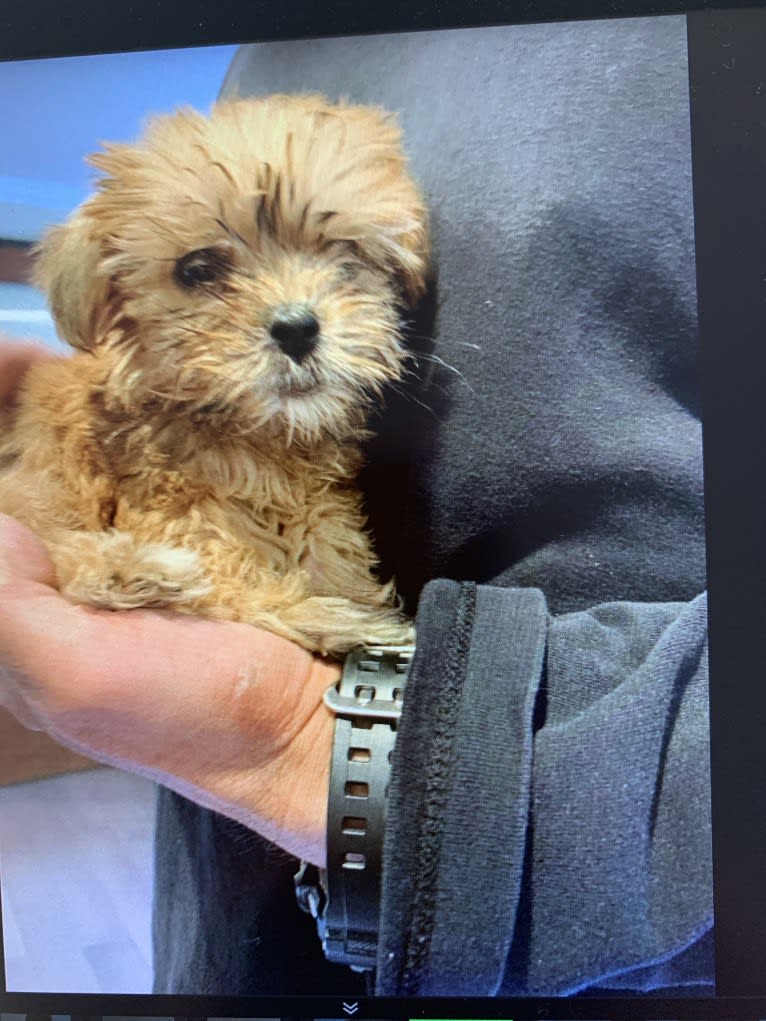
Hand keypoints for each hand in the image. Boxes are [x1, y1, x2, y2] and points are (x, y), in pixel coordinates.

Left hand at [0, 342, 338, 865]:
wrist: (301, 724)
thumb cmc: (187, 714)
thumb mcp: (78, 678)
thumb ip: (12, 607)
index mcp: (19, 603)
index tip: (18, 368)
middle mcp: (64, 567)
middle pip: (25, 470)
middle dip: (26, 410)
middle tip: (52, 355)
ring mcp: (130, 546)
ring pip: (81, 458)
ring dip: (81, 406)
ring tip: (100, 360)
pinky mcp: (188, 531)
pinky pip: (150, 465)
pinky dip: (145, 424)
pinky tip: (158, 394)